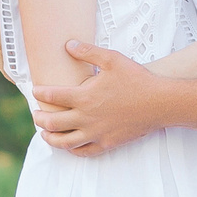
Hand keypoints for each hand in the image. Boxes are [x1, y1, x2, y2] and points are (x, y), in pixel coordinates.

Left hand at [30, 43, 169, 155]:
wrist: (160, 102)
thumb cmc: (137, 79)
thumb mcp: (112, 59)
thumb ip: (88, 51)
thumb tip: (68, 45)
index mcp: (84, 96)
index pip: (53, 96)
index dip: (40, 93)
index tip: (35, 91)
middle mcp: (86, 117)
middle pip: (52, 122)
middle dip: (39, 118)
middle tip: (36, 114)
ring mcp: (96, 133)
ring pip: (64, 142)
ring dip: (50, 138)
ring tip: (45, 133)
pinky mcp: (107, 143)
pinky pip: (84, 151)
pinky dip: (72, 150)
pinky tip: (69, 146)